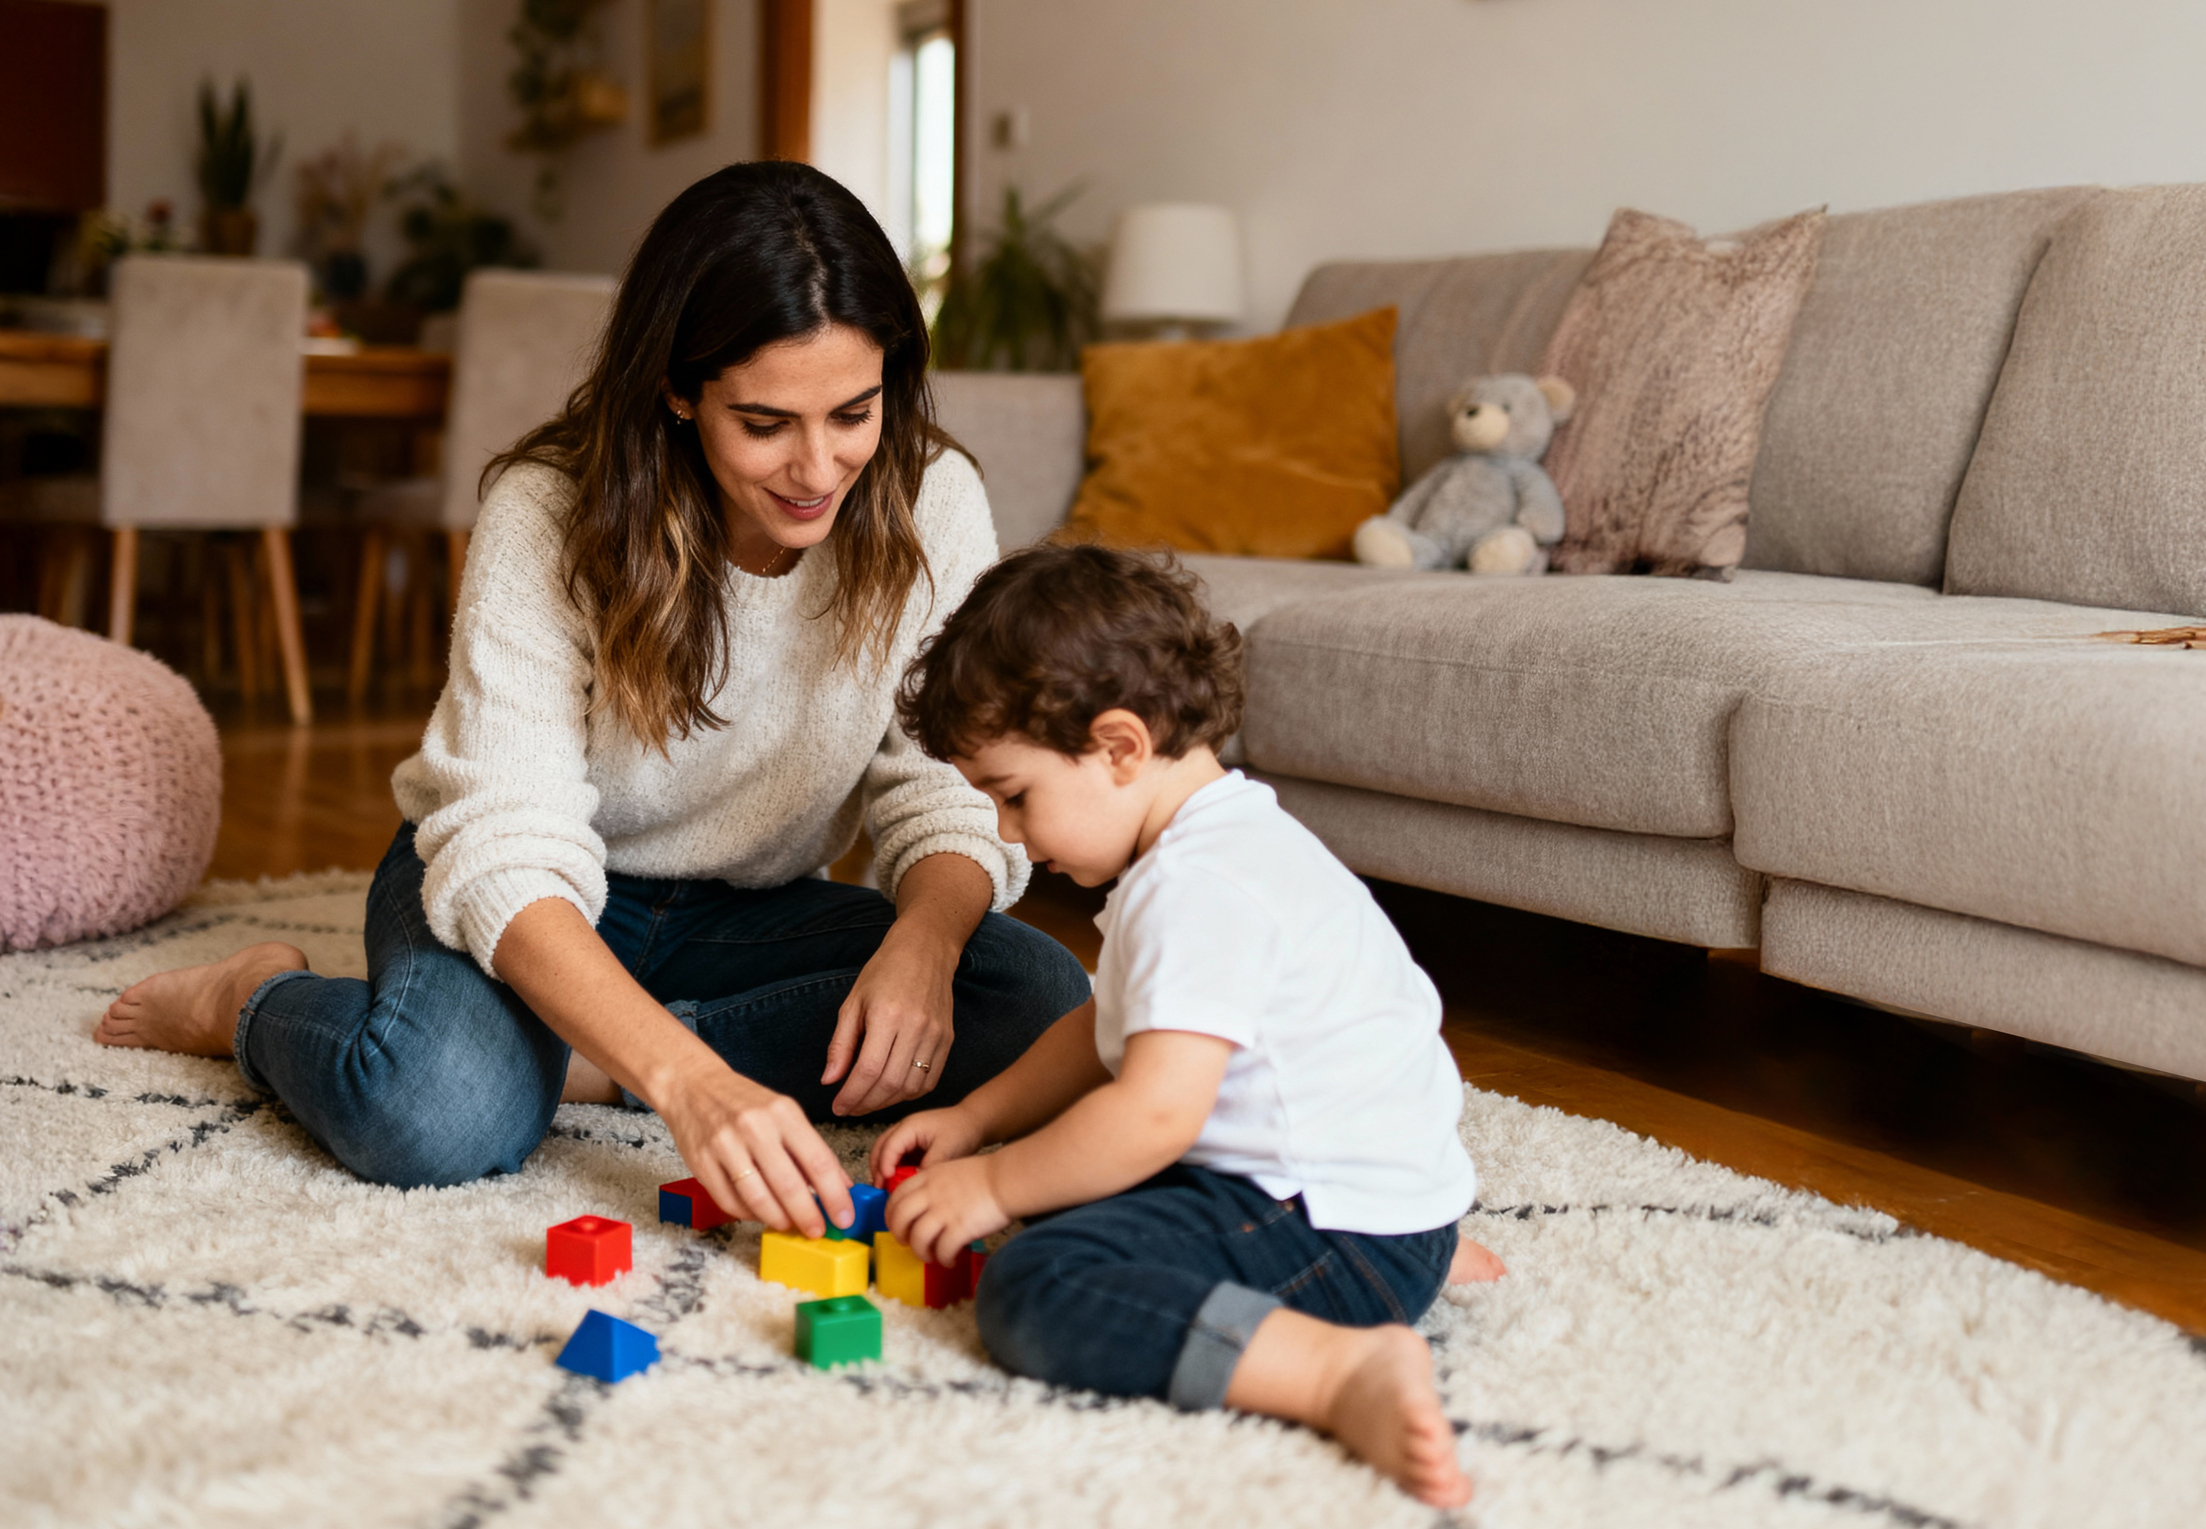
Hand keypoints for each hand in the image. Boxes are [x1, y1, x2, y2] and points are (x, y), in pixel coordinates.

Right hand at [659, 1057, 852, 1238]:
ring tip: (788, 1224)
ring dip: (778, 1219)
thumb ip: (812, 1149)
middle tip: (817, 1231)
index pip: (817, 1161)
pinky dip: (749, 1214)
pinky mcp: (701, 1163)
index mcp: (783, 1112)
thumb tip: (842, 1186)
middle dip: (807, 1216)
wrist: (693, 1086)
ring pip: (758, 1198)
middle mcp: (754, 1127)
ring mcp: (725, 1145)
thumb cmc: (744, 1102)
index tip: (845, 1217)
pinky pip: (730, 1201)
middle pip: (788, 1185)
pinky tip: (759, 1213)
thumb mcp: (784, 1113)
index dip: (835, 1195)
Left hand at [821, 922, 956, 1116]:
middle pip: (890, 1083)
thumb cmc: (884, 972)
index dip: (851, 1095)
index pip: (868, 1070)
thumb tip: (829, 1080)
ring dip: (887, 1102)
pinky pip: (930, 1080)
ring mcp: (936, 1034)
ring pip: (912, 1087)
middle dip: (866, 1104)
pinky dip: (910, 1093)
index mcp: (887, 1015)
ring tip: (869, 1102)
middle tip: (850, 1108)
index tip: (838, 1106)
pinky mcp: (948, 1039)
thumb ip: (841, 1044)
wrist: (926, 949)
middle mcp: (915, 1027)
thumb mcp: (853, 1002)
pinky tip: (893, 1091)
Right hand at [868, 1104, 985, 1185]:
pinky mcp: (912, 1145)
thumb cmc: (962, 1130)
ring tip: (887, 1188)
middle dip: (877, 1168)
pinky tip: (900, 1183)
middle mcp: (904, 1129)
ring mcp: (907, 1137)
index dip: (885, 1164)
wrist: (975, 1122)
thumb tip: (914, 1182)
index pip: (889, 1146)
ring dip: (884, 1169)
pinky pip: (898, 1158)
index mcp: (910, 1126)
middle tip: (879, 1188)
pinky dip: (895, 1170)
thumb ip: (930, 1165)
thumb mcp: (947, 1149)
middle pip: (880, 1147)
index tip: (886, 1181)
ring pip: (886, 1152)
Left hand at [885, 1156, 1010, 1265]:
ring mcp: (945, 1211)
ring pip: (918, 1237)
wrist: (1008, 1179)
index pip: (896, 1196)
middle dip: (899, 1235)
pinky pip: (943, 1250)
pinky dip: (943, 1259)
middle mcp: (931, 1193)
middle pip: (900, 1217)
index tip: (897, 1225)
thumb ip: (934, 1185)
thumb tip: (925, 1207)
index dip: (891, 1215)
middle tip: (907, 1243)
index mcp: (928, 1177)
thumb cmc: (987, 1176)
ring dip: (921, 1252)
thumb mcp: (951, 1170)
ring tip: (931, 1256)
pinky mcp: (960, 1227)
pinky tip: (950, 1260)